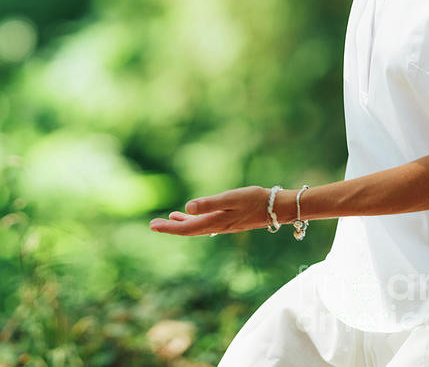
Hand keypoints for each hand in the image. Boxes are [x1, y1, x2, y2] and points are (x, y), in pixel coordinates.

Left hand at [150, 185, 273, 236]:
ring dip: (181, 224)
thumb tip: (187, 208)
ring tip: (169, 219)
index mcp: (214, 222)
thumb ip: (209, 203)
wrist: (276, 208)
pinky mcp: (229, 221)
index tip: (153, 226)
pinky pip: (206, 224)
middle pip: (189, 230)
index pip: (186, 228)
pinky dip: (195, 220)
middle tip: (153, 225)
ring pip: (197, 227)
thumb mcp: (230, 198)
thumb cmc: (254, 199)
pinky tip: (194, 216)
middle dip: (171, 228)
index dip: (168, 228)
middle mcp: (217, 226)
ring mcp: (223, 225)